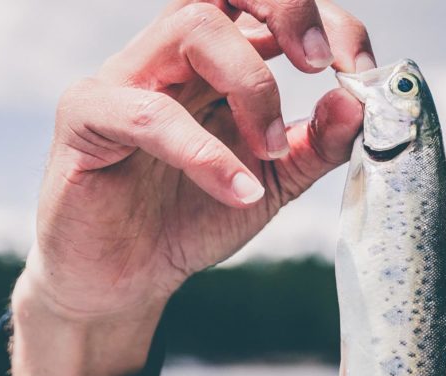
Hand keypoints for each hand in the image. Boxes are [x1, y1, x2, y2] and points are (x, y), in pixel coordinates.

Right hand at [9, 0, 372, 375]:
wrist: (126, 279)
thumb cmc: (190, 218)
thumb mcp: (275, 182)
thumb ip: (317, 145)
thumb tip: (357, 103)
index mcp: (218, 61)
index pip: (267, 4)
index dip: (323, 20)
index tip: (358, 69)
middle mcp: (171, 56)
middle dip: (286, 9)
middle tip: (321, 63)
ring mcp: (125, 78)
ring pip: (192, 27)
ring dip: (252, 86)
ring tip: (271, 152)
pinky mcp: (87, 118)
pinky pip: (148, 113)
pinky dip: (205, 152)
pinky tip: (240, 191)